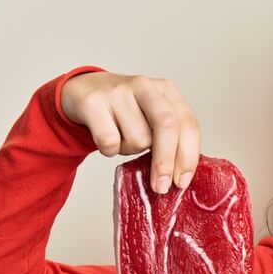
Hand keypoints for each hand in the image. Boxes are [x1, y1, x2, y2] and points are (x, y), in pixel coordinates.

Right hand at [61, 72, 199, 192]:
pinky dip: (111, 151)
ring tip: (123, 138)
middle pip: (167, 127)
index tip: (182, 182)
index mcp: (167, 90)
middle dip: (166, 162)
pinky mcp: (93, 103)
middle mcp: (145, 86)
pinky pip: (110, 142)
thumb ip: (171, 137)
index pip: (188, 124)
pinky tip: (108, 138)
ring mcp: (118, 92)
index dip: (188, 156)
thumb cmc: (125, 110)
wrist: (83, 89)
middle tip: (161, 187)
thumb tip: (180, 176)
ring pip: (138, 139)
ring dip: (131, 150)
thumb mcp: (152, 116)